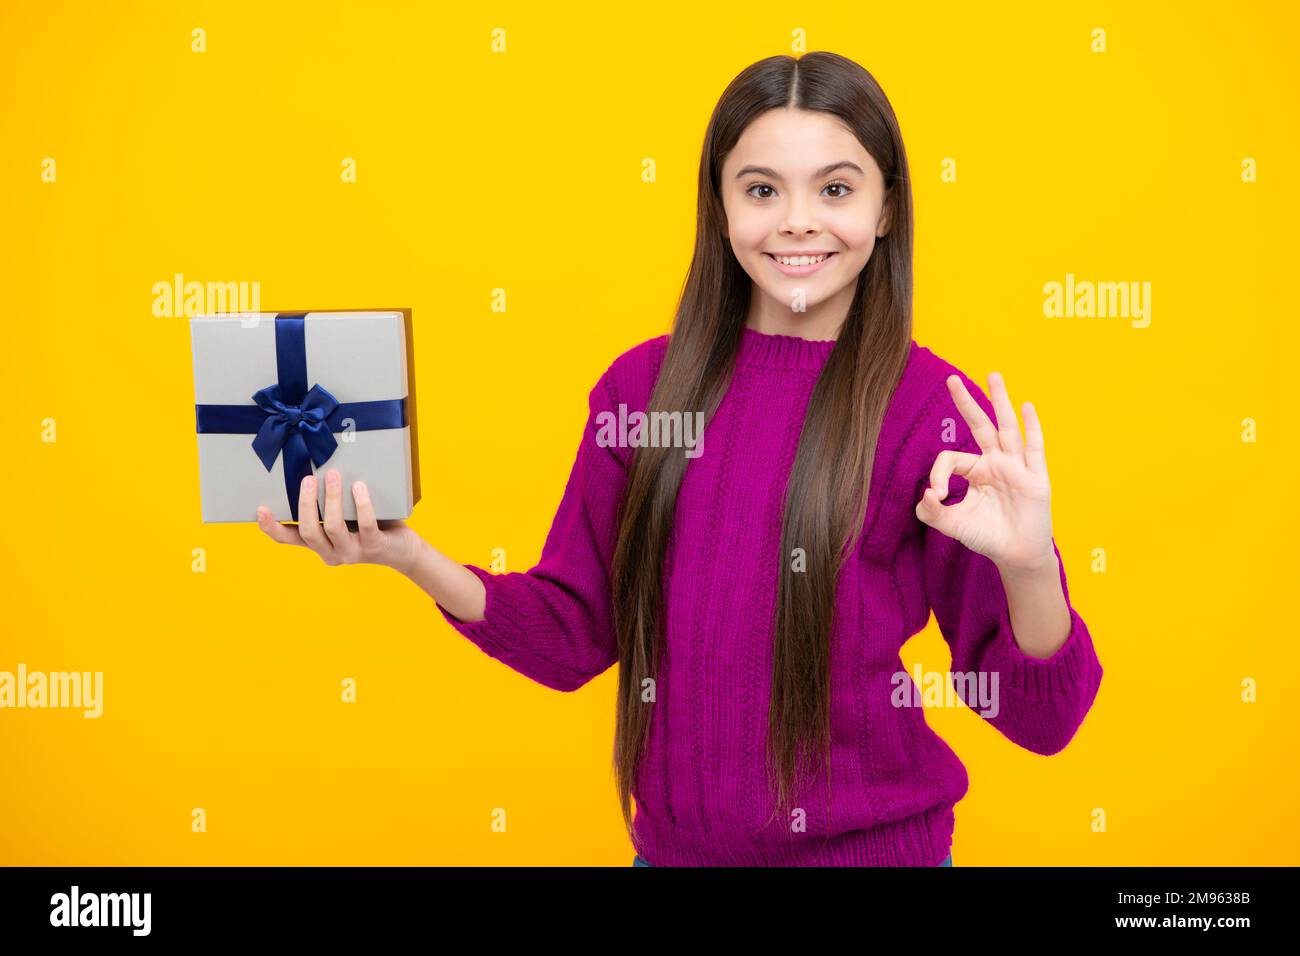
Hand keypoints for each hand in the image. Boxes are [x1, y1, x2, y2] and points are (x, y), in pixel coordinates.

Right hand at [256, 468, 424, 574]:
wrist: (403, 551)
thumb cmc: (370, 527)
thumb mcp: (345, 519)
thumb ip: (329, 505)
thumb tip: (317, 468)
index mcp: (320, 545)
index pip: (289, 540)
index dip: (273, 527)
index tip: (260, 509)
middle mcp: (331, 553)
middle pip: (309, 531)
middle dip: (306, 503)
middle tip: (308, 478)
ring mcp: (352, 552)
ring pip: (334, 527)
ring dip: (331, 499)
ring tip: (333, 474)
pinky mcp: (374, 546)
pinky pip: (365, 524)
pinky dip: (361, 504)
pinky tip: (358, 486)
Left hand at [915, 371, 1056, 575]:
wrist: (1016, 555)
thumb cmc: (986, 536)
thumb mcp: (953, 525)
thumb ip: (932, 513)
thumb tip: (924, 494)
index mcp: (975, 471)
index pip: (951, 458)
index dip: (938, 474)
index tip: (936, 496)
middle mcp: (995, 463)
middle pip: (980, 425)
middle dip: (967, 402)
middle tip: (952, 378)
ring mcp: (1017, 467)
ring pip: (1007, 428)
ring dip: (1000, 401)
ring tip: (993, 375)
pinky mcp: (1035, 478)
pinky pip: (1034, 448)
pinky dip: (1032, 427)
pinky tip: (1027, 407)